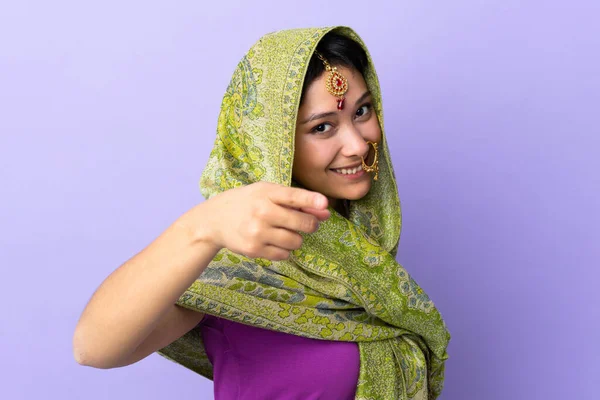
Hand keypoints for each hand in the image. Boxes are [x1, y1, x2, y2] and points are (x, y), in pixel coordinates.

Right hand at [198, 182, 329, 260]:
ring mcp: (257, 233)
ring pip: (296, 241)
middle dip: (310, 224)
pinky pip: (284, 254)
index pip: (293, 196)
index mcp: (266, 193)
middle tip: (305, 222)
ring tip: (285, 231)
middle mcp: (262, 212)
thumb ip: (296, 201)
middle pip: (303, 223)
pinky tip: (274, 241)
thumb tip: (325, 212)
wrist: (214, 220)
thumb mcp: (267, 193)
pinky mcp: (254, 250)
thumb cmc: (247, 202)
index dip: (311, 200)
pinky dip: (285, 250)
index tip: (324, 203)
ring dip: (297, 238)